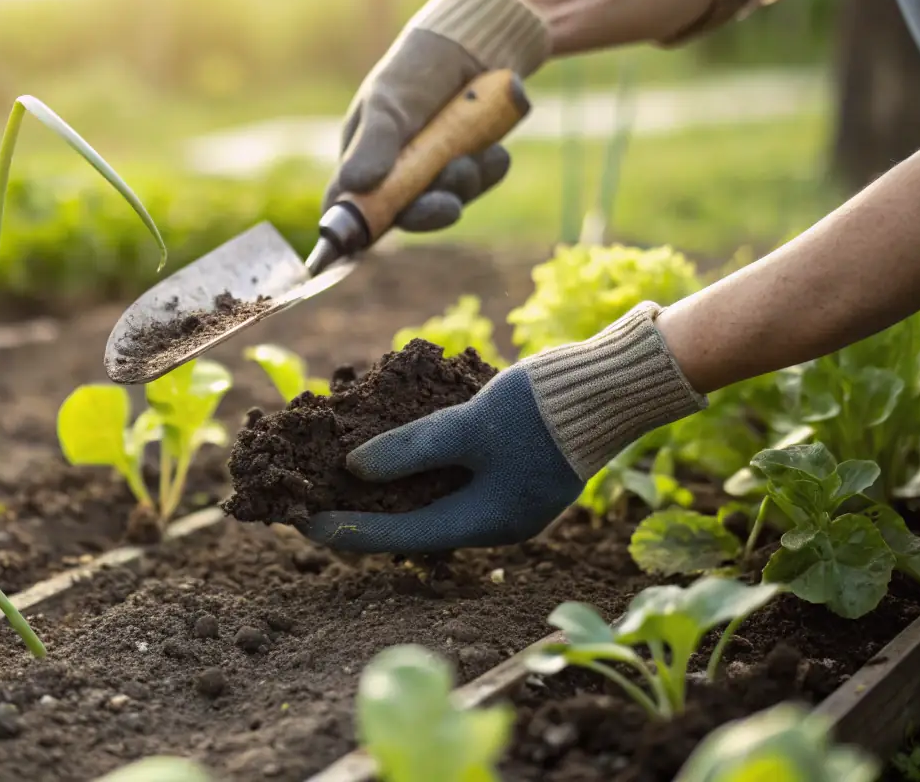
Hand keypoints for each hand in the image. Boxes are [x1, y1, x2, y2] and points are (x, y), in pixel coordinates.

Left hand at [300, 367, 583, 552]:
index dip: (350, 529)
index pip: (403, 536)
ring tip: (342, 472)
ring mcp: (508, 494)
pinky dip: (420, 463)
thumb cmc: (545, 409)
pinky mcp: (514, 467)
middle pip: (416, 523)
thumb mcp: (471, 425)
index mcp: (489, 522)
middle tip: (313, 498)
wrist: (616, 383)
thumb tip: (356, 470)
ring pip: (434, 498)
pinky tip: (393, 444)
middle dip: (365, 510)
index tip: (303, 523)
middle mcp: (497, 519)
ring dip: (390, 485)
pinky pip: (454, 475)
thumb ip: (414, 448)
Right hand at [323, 0, 548, 232]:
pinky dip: (488, 171)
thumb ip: (374, 144)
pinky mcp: (469, 163)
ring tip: (474, 155)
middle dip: (427, 210)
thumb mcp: (389, 102)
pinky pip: (479, 185)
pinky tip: (495, 148)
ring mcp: (434, 168)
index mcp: (363, 155)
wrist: (479, 41)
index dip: (351, 228)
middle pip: (402, 215)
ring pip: (444, 202)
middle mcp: (396, 169)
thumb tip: (354, 186)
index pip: (347, 204)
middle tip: (447, 203)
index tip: (366, 241)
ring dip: (461, 185)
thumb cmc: (418, 67)